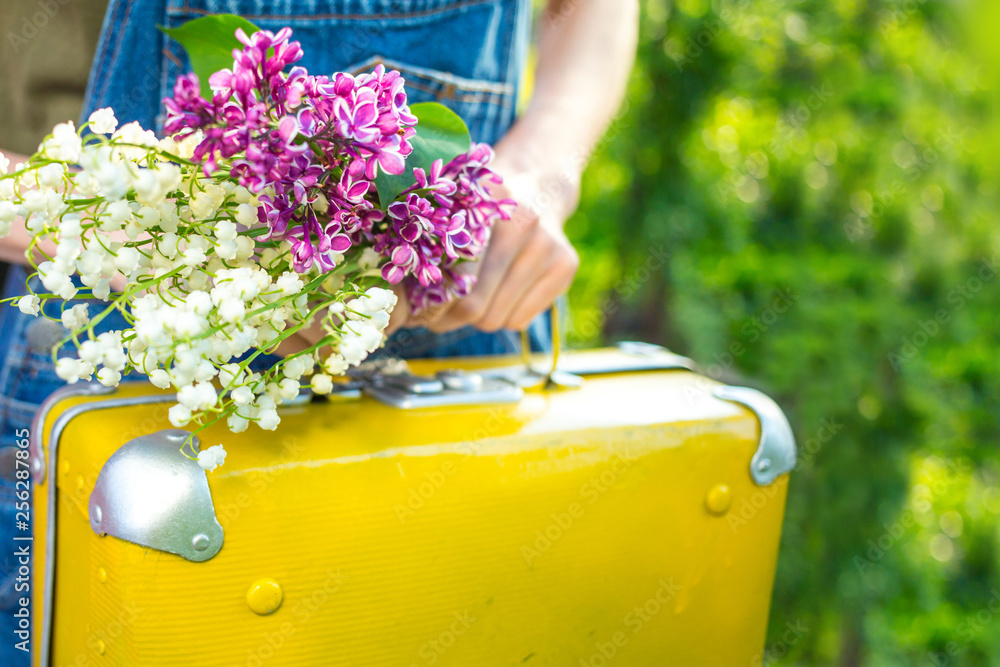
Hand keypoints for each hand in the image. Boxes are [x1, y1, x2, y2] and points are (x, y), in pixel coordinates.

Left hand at [404, 149, 580, 333]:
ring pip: (496, 319)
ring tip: (465, 301)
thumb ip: (417, 240)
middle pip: (473, 306)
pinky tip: (499, 294)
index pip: (449, 278)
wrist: (537, 183)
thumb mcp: (447, 207)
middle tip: (431, 314)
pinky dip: (502, 316)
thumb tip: (384, 300)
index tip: (408, 310)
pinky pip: (519, 321)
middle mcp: (524, 223)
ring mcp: (550, 246)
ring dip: (474, 320)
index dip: (424, 301)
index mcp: (484, 205)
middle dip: (445, 318)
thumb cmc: (476, 205)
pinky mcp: (567, 265)